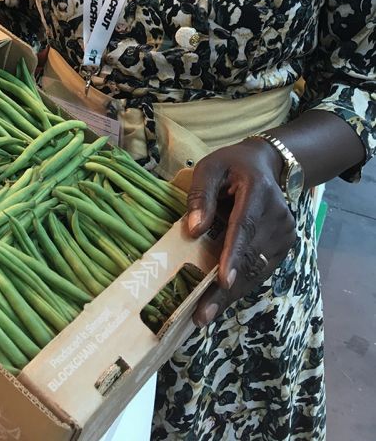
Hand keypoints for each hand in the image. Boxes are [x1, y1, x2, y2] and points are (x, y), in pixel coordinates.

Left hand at [187, 139, 296, 326]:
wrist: (265, 166)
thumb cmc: (230, 166)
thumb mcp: (209, 168)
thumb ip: (201, 196)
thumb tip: (194, 230)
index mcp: (259, 192)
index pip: (245, 227)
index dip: (233, 256)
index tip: (223, 282)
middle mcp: (279, 216)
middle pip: (250, 257)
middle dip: (225, 289)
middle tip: (201, 314)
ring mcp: (285, 233)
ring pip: (256, 270)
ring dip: (231, 295)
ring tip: (205, 314)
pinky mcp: (284, 246)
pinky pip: (261, 270)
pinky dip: (241, 286)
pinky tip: (220, 302)